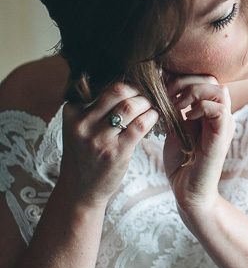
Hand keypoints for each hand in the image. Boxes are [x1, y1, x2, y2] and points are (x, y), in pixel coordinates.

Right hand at [59, 83, 158, 207]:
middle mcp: (82, 123)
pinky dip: (152, 116)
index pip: (103, 85)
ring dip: (147, 102)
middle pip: (117, 90)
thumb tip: (127, 80)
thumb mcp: (80, 126)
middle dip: (137, 88)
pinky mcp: (116, 152)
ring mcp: (98, 138)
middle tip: (147, 91)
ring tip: (152, 104)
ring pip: (130, 106)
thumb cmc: (85, 153)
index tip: (140, 78)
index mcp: (72, 111)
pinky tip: (155, 116)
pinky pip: (140, 125)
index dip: (125, 80)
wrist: (80, 190)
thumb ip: (95, 106)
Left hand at [163, 75, 234, 216]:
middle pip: (212, 79)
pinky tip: (186, 116)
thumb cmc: (181, 161)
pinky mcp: (223, 135)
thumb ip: (175, 107)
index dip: (183, 77)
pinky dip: (200, 107)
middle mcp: (220, 114)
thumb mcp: (175, 126)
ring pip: (218, 89)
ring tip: (176, 105)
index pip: (204, 78)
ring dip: (193, 92)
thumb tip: (163, 82)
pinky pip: (219, 109)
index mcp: (210, 110)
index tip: (163, 87)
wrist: (188, 191)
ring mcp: (224, 124)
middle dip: (186, 81)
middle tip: (168, 94)